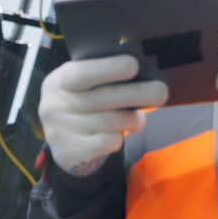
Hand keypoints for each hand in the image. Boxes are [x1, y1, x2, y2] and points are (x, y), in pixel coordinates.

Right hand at [38, 54, 168, 175]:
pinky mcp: (69, 153)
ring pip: (110, 122)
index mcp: (59, 80)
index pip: (84, 73)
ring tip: (140, 119)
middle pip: (104, 98)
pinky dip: (118, 138)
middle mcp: (54, 105)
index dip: (110, 68)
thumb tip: (141, 70)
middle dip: (138, 94)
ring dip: (132, 119)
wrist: (62, 140)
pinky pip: (106, 143)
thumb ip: (103, 76)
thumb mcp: (82, 85)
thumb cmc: (81, 102)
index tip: (134, 65)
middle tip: (162, 92)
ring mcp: (60, 131)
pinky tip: (119, 134)